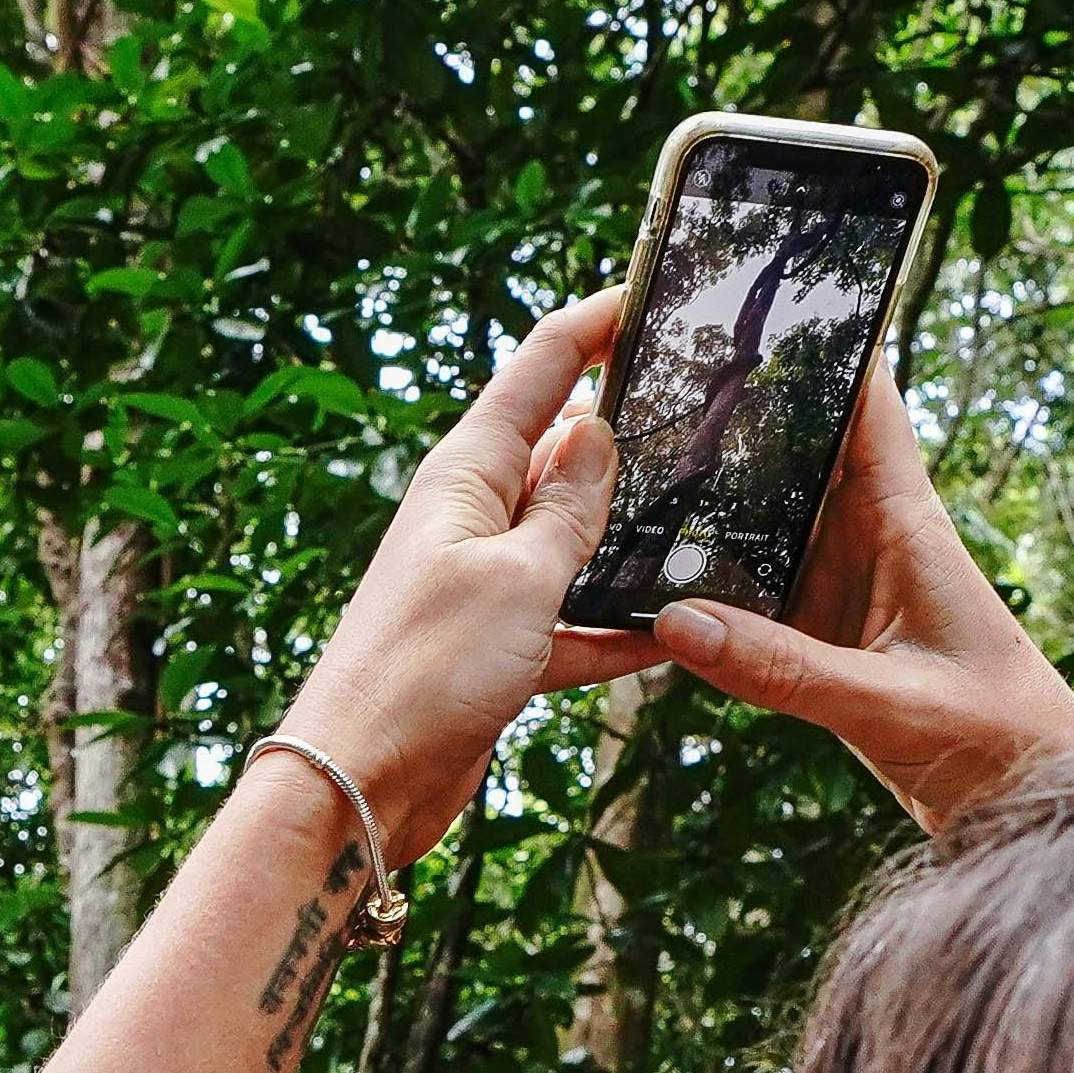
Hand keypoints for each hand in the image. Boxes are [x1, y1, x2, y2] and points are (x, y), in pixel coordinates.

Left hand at [277, 289, 664, 865]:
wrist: (360, 783)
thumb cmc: (422, 671)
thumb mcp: (516, 577)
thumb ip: (567, 508)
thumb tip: (596, 430)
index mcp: (467, 473)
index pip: (542, 366)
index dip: (596, 322)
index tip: (653, 289)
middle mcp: (474, 517)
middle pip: (562, 448)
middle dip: (629, 427)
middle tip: (713, 404)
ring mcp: (486, 583)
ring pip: (575, 536)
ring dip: (632, 532)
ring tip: (713, 511)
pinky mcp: (498, 648)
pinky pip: (573, 619)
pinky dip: (618, 625)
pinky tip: (674, 632)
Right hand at [649, 365, 1073, 830]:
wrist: (1031, 808)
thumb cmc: (996, 740)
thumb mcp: (886, 705)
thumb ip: (783, 670)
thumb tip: (675, 622)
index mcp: (907, 523)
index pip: (866, 404)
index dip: (823, 344)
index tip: (756, 298)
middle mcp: (871, 541)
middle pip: (796, 450)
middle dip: (736, 412)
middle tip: (648, 373)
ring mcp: (844, 588)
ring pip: (767, 518)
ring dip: (713, 495)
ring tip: (629, 458)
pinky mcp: (826, 637)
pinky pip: (755, 591)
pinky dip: (711, 581)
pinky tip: (653, 574)